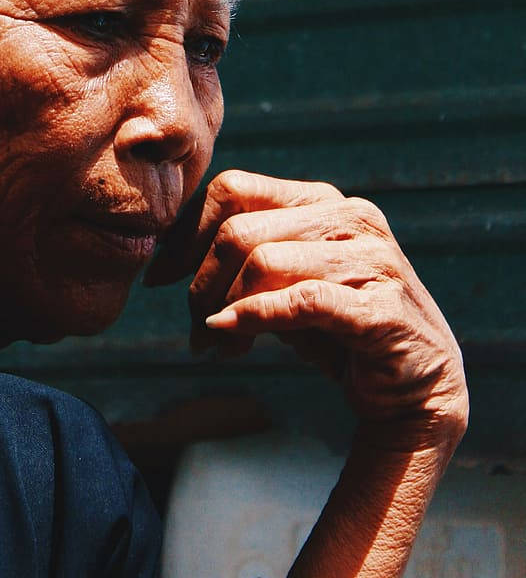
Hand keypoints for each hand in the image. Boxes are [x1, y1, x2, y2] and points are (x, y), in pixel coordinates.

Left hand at [147, 170, 467, 445]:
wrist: (417, 388)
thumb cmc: (337, 331)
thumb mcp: (282, 285)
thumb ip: (239, 262)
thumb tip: (164, 262)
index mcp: (320, 199)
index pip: (233, 189)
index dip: (186, 234)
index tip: (160, 276)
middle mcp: (350, 217)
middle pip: (239, 229)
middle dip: (200, 283)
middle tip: (193, 327)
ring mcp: (372, 258)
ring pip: (263, 262)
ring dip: (223, 309)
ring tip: (214, 345)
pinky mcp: (382, 308)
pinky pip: (302, 300)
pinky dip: (255, 318)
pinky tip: (231, 339)